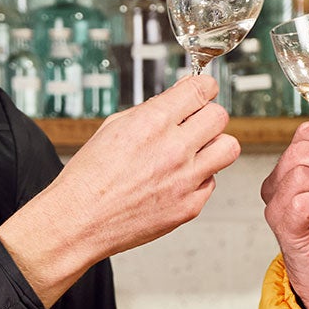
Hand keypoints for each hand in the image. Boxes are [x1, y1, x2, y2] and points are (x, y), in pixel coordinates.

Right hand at [0, 73, 240, 307]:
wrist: (79, 221)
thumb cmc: (89, 178)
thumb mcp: (114, 127)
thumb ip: (152, 110)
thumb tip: (180, 97)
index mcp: (153, 123)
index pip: (202, 89)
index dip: (204, 87)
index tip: (203, 91)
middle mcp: (174, 149)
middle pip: (220, 116)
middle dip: (208, 115)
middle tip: (196, 123)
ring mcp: (185, 180)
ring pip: (229, 148)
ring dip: (214, 145)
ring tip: (195, 151)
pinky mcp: (190, 206)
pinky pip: (212, 182)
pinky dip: (199, 178)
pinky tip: (177, 180)